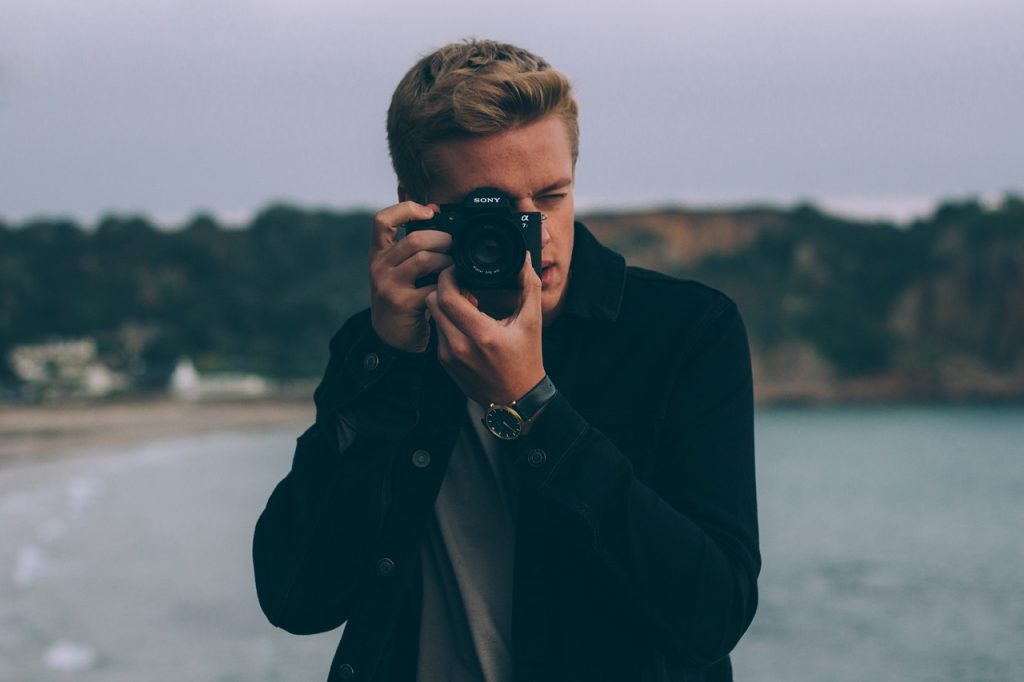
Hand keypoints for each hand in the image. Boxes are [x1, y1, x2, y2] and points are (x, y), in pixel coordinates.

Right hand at [368, 201, 451, 351]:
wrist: (391, 336)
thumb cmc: (403, 296)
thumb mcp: (400, 268)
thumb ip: (413, 245)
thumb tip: (435, 209)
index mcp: (379, 253)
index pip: (382, 220)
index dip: (406, 209)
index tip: (430, 212)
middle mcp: (379, 266)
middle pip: (414, 239)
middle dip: (443, 239)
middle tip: (455, 246)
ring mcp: (388, 285)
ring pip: (425, 259)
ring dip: (448, 261)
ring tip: (455, 268)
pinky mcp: (401, 303)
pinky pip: (432, 286)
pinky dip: (448, 286)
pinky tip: (455, 290)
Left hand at [425, 253, 544, 405]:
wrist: (516, 399)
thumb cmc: (525, 360)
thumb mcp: (532, 322)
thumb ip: (529, 287)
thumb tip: (524, 260)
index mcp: (481, 334)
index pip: (447, 296)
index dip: (448, 277)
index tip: (457, 269)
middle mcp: (459, 346)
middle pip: (433, 303)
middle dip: (444, 287)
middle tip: (461, 284)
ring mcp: (449, 356)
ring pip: (434, 317)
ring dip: (445, 305)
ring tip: (466, 304)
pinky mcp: (444, 363)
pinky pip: (437, 332)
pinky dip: (447, 322)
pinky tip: (465, 323)